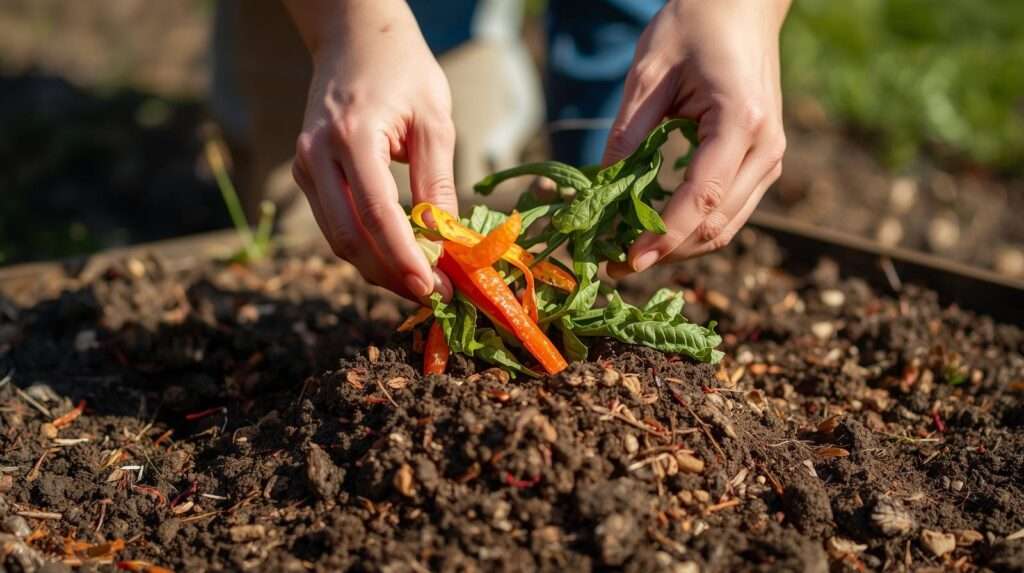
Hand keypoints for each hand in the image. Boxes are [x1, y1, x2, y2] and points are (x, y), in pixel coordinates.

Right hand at [286, 0, 456, 301]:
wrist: (353, 36)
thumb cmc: (402, 70)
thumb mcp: (434, 120)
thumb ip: (437, 180)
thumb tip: (446, 241)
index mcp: (351, 137)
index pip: (376, 215)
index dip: (405, 259)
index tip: (434, 288)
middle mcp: (316, 155)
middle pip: (350, 238)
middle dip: (391, 275)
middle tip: (433, 295)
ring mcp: (304, 166)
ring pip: (338, 239)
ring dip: (378, 269)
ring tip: (421, 283)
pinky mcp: (306, 174)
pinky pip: (335, 224)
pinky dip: (365, 248)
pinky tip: (398, 258)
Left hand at [605, 0, 789, 276]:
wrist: (742, 3)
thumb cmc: (695, 25)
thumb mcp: (648, 74)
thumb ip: (627, 135)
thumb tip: (601, 192)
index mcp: (741, 121)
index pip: (702, 196)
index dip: (664, 235)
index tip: (626, 259)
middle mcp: (766, 147)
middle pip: (718, 223)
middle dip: (666, 251)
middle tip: (614, 264)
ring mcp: (771, 158)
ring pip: (727, 226)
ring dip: (680, 246)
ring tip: (629, 253)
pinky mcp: (764, 161)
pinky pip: (731, 210)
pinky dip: (694, 228)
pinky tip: (656, 229)